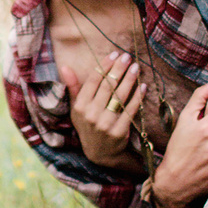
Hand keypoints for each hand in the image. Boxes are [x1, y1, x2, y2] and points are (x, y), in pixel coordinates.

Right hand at [59, 53, 146, 168]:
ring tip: (136, 67)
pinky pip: (130, 110)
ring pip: (119, 97)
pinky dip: (137, 97)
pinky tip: (143, 86)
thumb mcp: (77, 108)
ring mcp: (105, 124)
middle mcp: (91, 115)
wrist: (99, 153)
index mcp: (80, 106)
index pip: (93, 81)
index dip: (104, 66)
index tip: (114, 54)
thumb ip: (73, 87)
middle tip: (127, 56)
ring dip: (129, 80)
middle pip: (107, 86)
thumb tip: (65, 66)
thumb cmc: (87, 125)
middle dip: (118, 69)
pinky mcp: (119, 132)